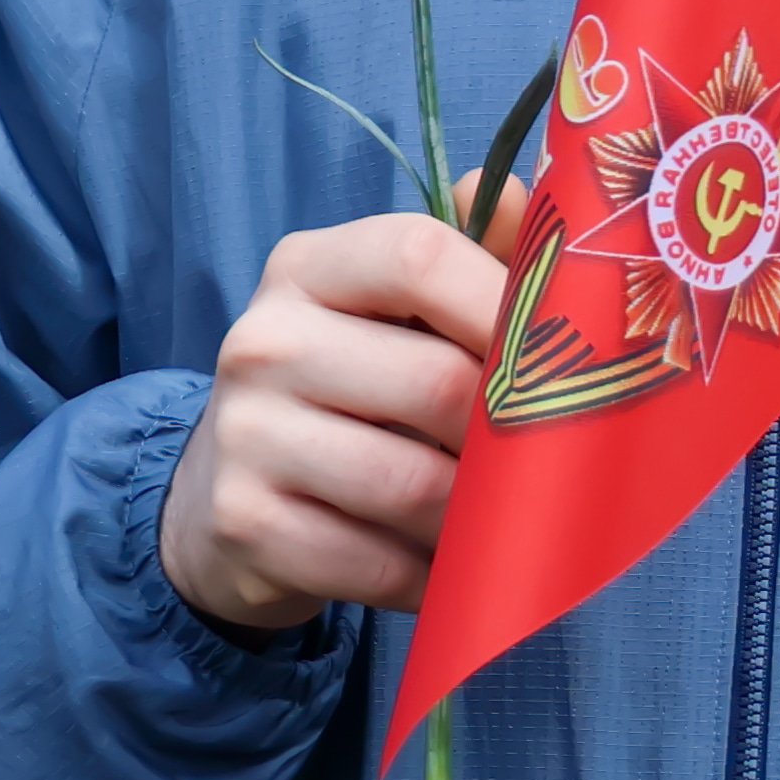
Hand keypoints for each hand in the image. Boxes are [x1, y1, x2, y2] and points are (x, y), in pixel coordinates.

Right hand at [159, 209, 509, 633]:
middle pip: (436, 384)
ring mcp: (246, 434)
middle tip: (545, 466)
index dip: (504, 304)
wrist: (220, 493)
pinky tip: (441, 569)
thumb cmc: (341, 390)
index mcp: (305, 268)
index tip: (559, 357)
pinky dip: (430, 577)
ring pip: (414, 487)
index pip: (418, 256)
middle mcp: (262, 340)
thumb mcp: (388, 315)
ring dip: (474, 521)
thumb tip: (538, 202)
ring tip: (495, 523)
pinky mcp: (246, 524)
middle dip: (508, 440)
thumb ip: (466, 260)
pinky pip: (379, 564)